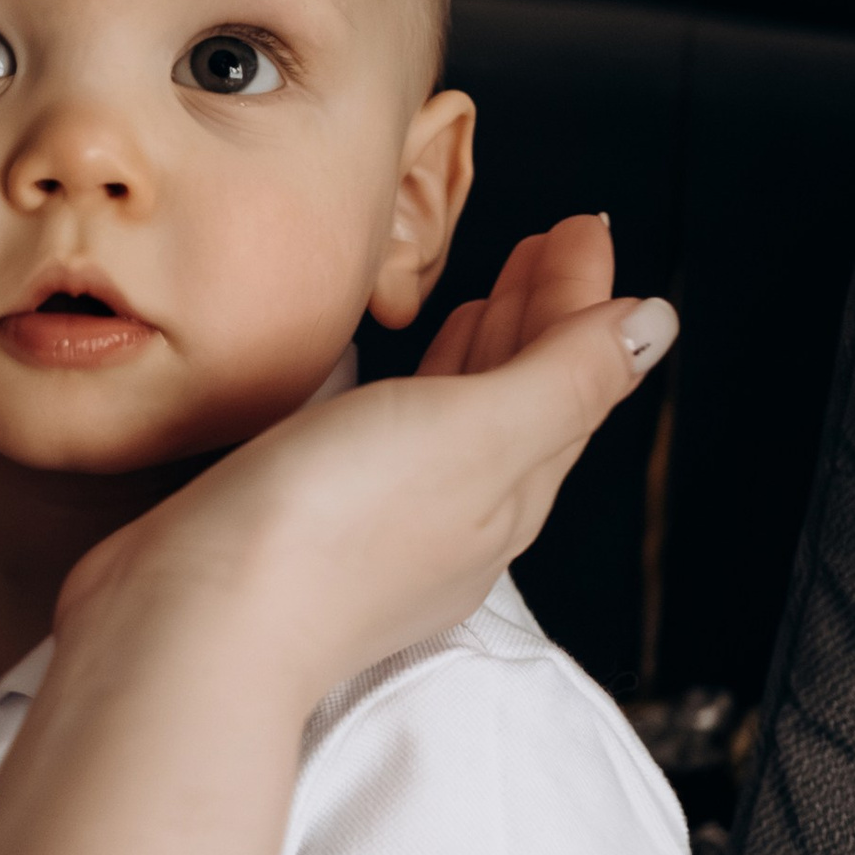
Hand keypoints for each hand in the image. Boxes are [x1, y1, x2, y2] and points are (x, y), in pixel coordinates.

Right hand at [61, 220, 672, 717]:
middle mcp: (461, 515)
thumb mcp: (475, 432)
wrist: (197, 627)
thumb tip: (657, 326)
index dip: (584, 298)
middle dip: (543, 316)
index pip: (573, 378)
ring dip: (485, 351)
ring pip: (462, 420)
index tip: (586, 227)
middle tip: (550, 244)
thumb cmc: (332, 527)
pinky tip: (390, 379)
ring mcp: (389, 525)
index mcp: (512, 491)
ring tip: (488, 297)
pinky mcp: (319, 526)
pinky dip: (415, 392)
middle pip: (525, 398)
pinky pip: (395, 442)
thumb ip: (566, 377)